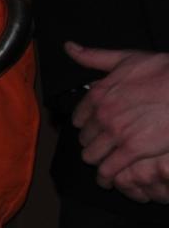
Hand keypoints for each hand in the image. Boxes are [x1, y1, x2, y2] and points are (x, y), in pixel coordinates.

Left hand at [68, 42, 168, 200]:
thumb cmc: (164, 71)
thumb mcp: (127, 58)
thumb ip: (94, 57)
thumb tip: (68, 48)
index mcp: (99, 94)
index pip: (79, 118)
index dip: (87, 126)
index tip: (95, 129)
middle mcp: (103, 114)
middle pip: (84, 139)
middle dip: (92, 143)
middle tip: (103, 147)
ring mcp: (116, 134)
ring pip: (91, 156)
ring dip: (97, 161)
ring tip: (104, 164)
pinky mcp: (132, 150)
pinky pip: (108, 170)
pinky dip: (106, 178)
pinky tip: (109, 180)